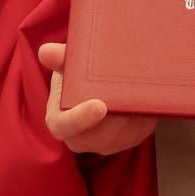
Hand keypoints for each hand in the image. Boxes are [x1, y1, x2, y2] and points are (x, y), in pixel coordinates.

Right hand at [38, 42, 157, 155]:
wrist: (97, 87)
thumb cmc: (75, 77)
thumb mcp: (66, 66)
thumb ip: (60, 59)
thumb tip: (46, 52)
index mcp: (60, 122)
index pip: (64, 127)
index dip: (80, 119)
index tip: (99, 106)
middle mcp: (82, 139)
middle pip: (101, 135)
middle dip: (117, 118)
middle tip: (130, 93)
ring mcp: (108, 143)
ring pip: (124, 134)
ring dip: (134, 114)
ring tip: (141, 89)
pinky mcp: (131, 139)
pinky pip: (140, 131)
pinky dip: (145, 115)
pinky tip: (148, 95)